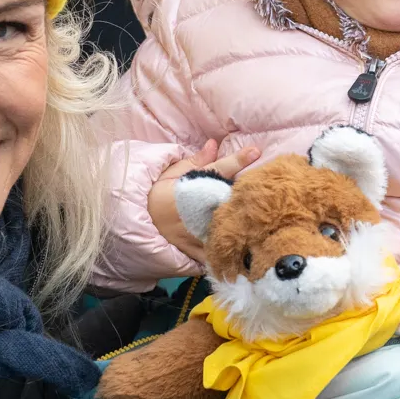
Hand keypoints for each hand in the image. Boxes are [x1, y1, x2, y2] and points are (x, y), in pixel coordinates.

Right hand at [147, 140, 260, 261]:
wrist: (134, 221)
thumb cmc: (154, 194)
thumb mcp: (170, 174)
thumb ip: (195, 162)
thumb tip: (213, 143)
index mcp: (189, 188)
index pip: (217, 171)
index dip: (238, 160)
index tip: (256, 151)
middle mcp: (193, 211)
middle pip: (226, 203)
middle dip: (245, 200)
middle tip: (265, 195)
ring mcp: (193, 234)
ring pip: (223, 230)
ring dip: (240, 227)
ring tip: (260, 226)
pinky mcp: (192, 252)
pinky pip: (213, 255)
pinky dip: (227, 254)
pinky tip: (242, 252)